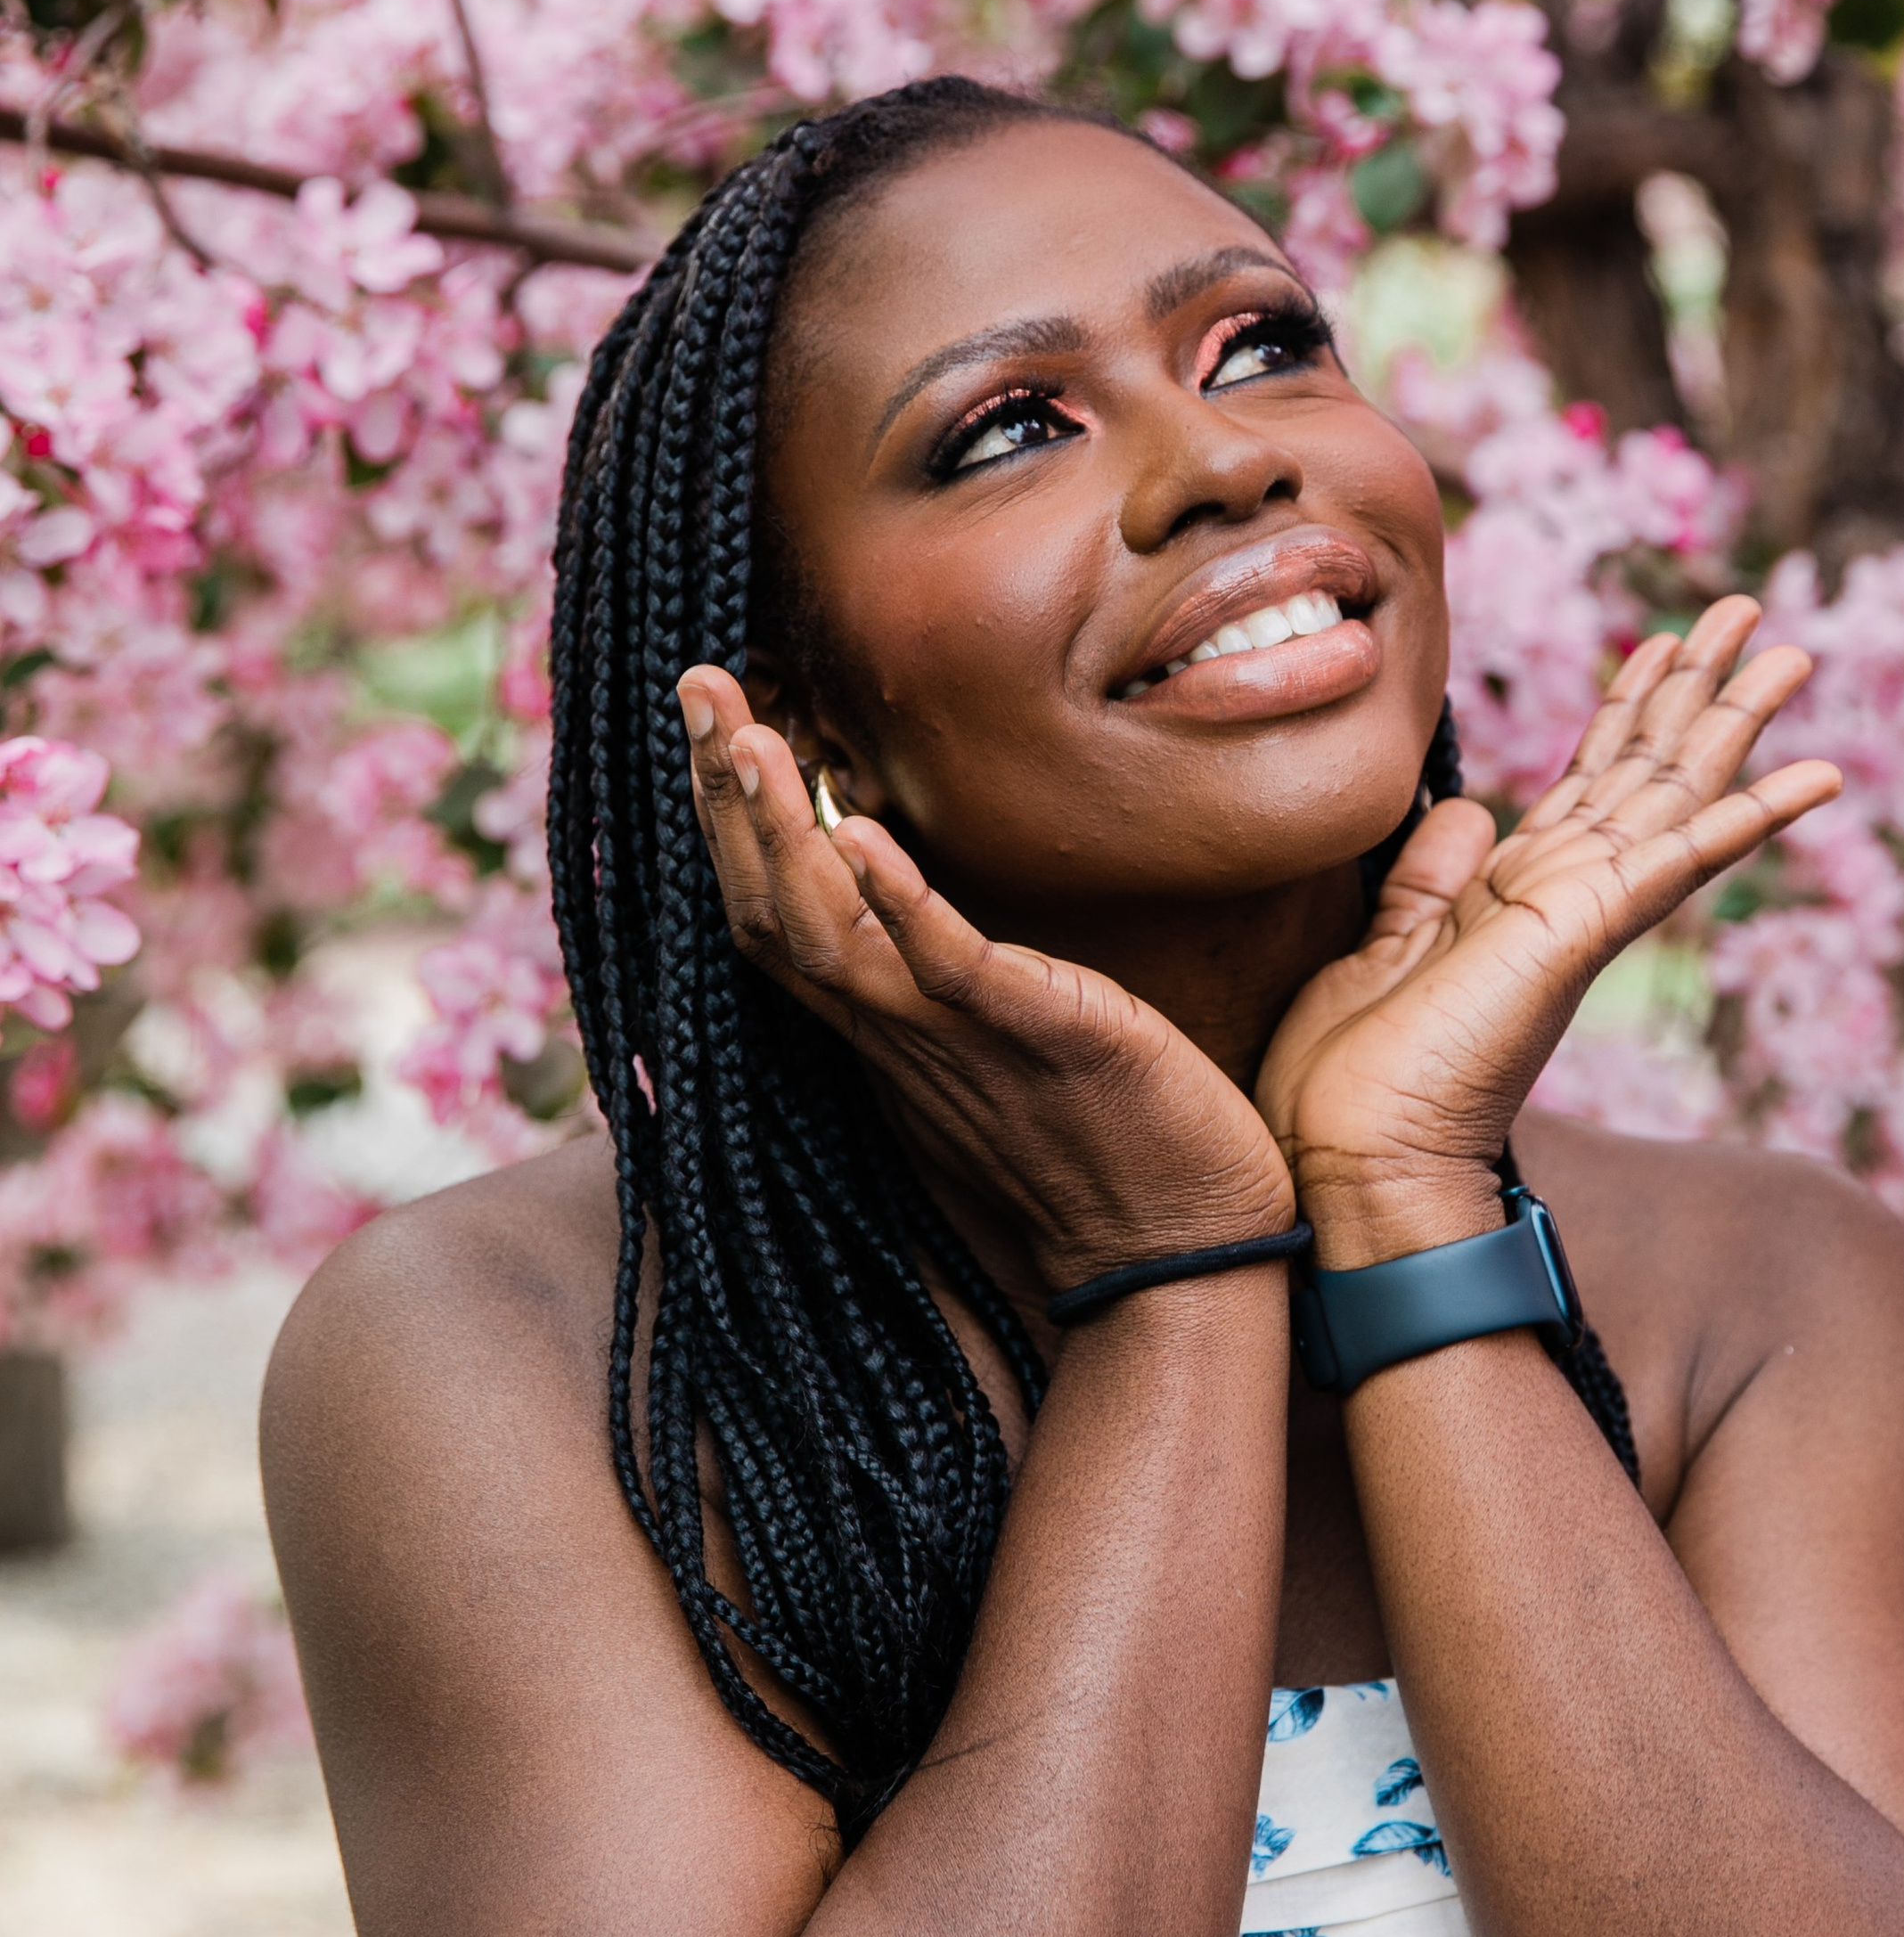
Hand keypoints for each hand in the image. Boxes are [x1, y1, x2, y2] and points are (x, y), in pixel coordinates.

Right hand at [676, 670, 1293, 1294]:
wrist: (1175, 1255)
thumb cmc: (1107, 1144)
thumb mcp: (1005, 1043)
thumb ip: (952, 977)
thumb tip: (922, 896)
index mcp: (886, 1029)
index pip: (770, 917)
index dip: (725, 823)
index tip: (704, 723)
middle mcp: (895, 1033)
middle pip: (769, 910)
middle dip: (721, 796)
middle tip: (694, 682)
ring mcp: (954, 1039)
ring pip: (827, 933)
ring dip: (781, 833)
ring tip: (748, 738)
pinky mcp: (1035, 1035)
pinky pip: (948, 967)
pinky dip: (901, 904)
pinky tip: (865, 836)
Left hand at [1254, 600, 1841, 1262]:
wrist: (1345, 1166)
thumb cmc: (1348, 1082)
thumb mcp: (1378, 948)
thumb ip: (1427, 877)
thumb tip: (1468, 808)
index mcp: (1515, 900)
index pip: (1586, 786)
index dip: (1623, 708)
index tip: (1657, 643)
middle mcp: (1563, 901)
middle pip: (1647, 772)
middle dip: (1697, 687)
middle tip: (1747, 608)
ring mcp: (1580, 918)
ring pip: (1674, 796)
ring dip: (1733, 721)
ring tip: (1789, 648)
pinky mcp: (1580, 938)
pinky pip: (1677, 863)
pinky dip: (1746, 818)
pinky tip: (1813, 776)